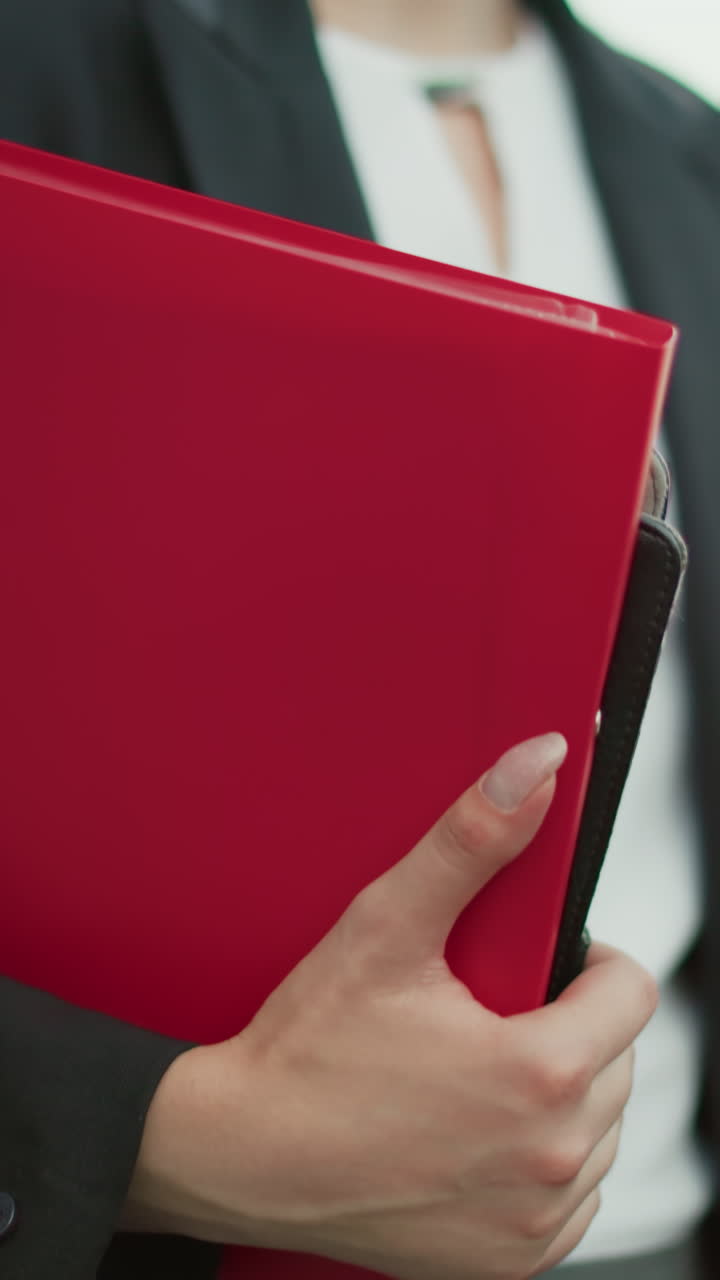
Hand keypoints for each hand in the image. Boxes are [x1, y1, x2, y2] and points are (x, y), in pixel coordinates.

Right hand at [125, 733, 656, 1278]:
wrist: (242, 1154)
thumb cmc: (308, 1050)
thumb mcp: (388, 926)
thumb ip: (472, 840)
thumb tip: (535, 768)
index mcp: (539, 1072)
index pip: (632, 992)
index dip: (586, 964)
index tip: (537, 967)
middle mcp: (552, 1157)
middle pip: (617, 1058)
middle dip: (566, 1023)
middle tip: (485, 1015)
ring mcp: (534, 1220)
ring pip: (599, 1127)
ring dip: (559, 1093)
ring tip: (474, 1072)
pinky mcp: (511, 1262)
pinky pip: (571, 1196)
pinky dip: (539, 1159)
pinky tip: (474, 1132)